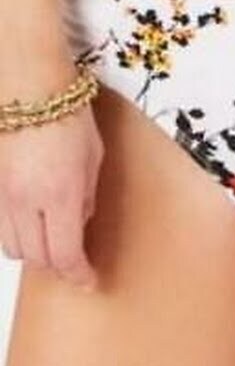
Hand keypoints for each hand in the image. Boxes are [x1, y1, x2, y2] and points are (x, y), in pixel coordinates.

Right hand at [0, 68, 104, 290]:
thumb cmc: (68, 114)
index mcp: (61, 194)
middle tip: (74, 263)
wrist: (30, 84)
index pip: (65, 254)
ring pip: (13, 247)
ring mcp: (2, 194)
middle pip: (37, 258)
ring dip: (35, 253)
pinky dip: (16, 234)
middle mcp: (26, 200)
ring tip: (52, 242)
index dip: (78, 274)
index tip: (88, 281)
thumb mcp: (94, 158)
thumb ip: (87, 196)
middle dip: (58, 267)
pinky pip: (0, 226)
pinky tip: (31, 223)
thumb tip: (80, 223)